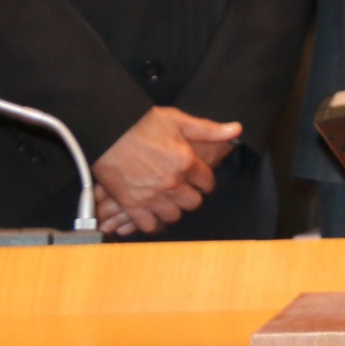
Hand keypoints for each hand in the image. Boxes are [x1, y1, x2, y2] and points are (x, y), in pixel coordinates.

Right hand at [93, 105, 239, 235]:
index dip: (205, 181)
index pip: (207, 183)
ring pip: (173, 216)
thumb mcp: (178, 120)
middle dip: (191, 196)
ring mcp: (152, 197)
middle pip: (193, 203)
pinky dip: (152, 222)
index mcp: (186, 162)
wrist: (108, 131)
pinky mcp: (132, 205)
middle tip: (184, 190)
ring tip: (169, 201)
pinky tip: (152, 214)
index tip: (199, 179)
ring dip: (173, 209)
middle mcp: (172, 183)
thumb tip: (236, 129)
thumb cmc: (142, 123)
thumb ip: (209, 129)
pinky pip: (149, 225)